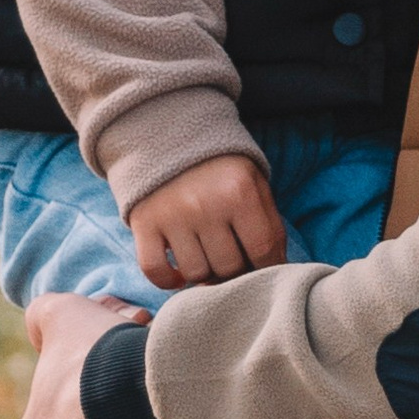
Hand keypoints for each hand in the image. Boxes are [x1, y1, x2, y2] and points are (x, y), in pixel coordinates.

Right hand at [128, 154, 286, 287]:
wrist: (172, 138)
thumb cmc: (222, 171)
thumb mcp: (255, 185)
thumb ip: (270, 226)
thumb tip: (274, 271)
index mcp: (240, 193)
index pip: (263, 252)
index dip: (265, 268)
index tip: (260, 268)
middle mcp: (205, 205)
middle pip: (228, 267)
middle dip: (233, 268)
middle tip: (228, 254)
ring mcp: (172, 215)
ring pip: (195, 273)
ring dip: (202, 272)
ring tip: (204, 253)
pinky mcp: (144, 223)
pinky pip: (155, 271)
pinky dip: (168, 280)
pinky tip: (179, 272)